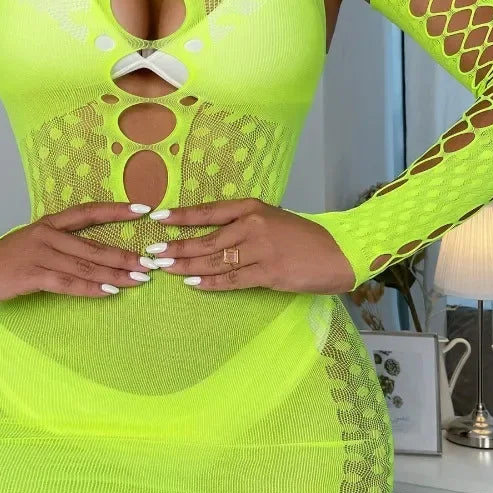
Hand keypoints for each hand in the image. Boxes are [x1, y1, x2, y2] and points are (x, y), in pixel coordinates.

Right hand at [0, 201, 156, 303]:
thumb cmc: (11, 259)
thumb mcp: (38, 243)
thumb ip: (65, 245)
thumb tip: (102, 256)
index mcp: (51, 223)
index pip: (88, 212)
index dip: (116, 210)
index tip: (144, 209)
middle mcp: (48, 234)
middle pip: (94, 245)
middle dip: (125, 256)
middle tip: (150, 264)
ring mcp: (40, 254)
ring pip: (85, 265)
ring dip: (115, 274)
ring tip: (139, 280)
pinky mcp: (32, 274)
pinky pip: (68, 282)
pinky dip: (91, 289)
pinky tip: (110, 291)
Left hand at [145, 198, 356, 294]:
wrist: (339, 253)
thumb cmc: (304, 238)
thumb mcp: (272, 220)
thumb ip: (244, 225)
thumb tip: (209, 237)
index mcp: (252, 208)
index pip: (209, 211)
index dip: (181, 216)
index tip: (157, 219)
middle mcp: (253, 225)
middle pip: (206, 240)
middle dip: (176, 248)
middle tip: (153, 255)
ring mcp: (260, 249)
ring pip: (214, 260)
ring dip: (187, 267)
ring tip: (166, 270)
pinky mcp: (269, 273)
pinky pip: (232, 279)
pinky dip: (210, 283)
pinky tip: (193, 284)